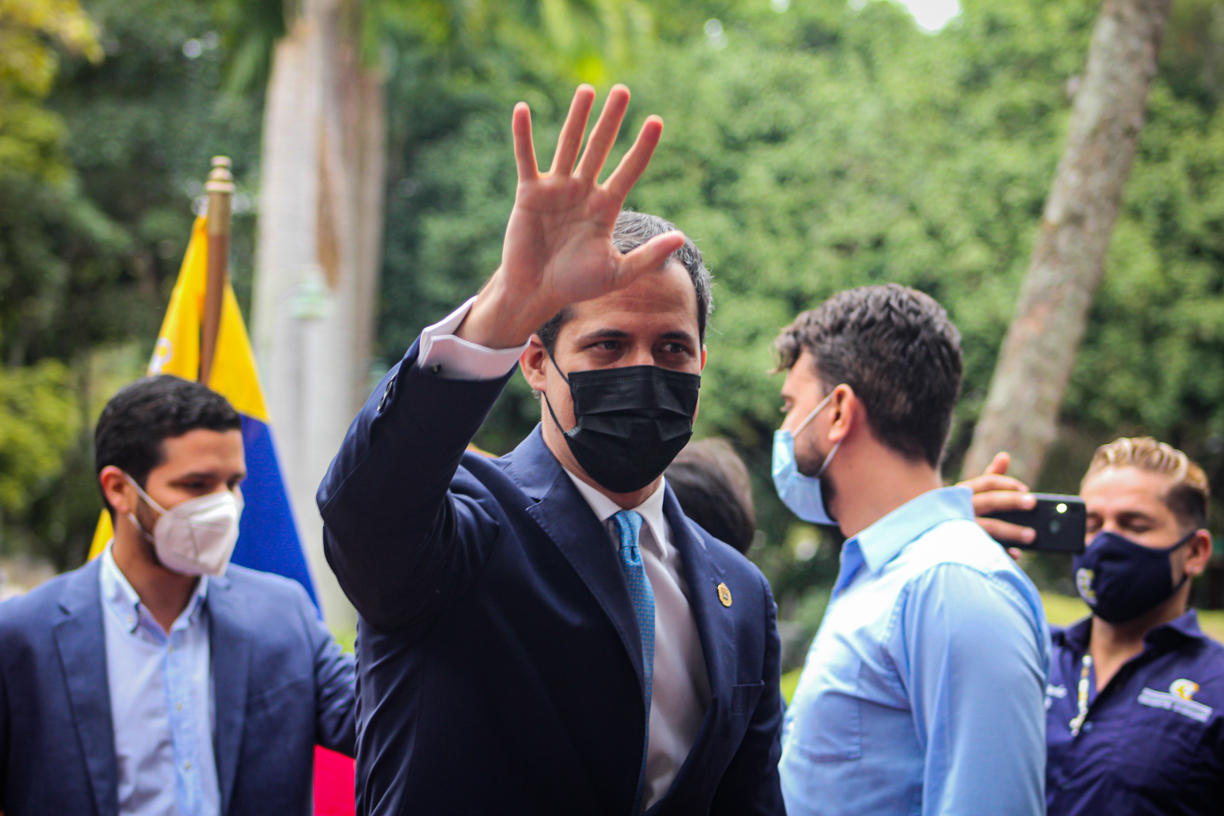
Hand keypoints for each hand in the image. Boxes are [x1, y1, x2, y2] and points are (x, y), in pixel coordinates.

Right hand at [457, 84, 685, 348]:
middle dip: (611, 120)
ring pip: (568, 146)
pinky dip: (523, 135)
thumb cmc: (577, 285)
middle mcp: (583, 192)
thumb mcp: (618, 273)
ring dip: (577, 118)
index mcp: (605, 207)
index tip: (656, 122)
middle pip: (600, 148)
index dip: (642, 147)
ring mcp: (556, 189)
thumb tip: (681, 238)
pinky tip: (522, 109)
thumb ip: (649, 257)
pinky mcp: (529, 193)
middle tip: (623, 91)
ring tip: (587, 89)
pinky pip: (526, 159)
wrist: (537, 292)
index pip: (629, 170)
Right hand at [959, 452, 1035, 548]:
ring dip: (1012, 530)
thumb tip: (1004, 456)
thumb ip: (989, 477)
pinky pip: (986, 549)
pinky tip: (1016, 553)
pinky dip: (1002, 550)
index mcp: (963, 492)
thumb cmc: (957, 509)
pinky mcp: (963, 547)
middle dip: (1012, 501)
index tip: (1025, 489)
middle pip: (990, 501)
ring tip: (1032, 535)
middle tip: (1033, 502)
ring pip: (990, 526)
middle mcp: (960, 507)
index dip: (1007, 484)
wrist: (924, 535)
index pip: (987, 482)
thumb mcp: (970, 493)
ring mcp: (961, 528)